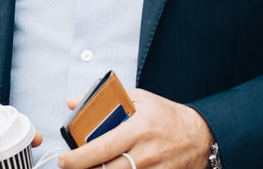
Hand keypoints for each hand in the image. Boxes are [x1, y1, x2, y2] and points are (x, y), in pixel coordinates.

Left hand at [57, 88, 212, 168]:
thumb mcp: (139, 99)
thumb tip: (73, 102)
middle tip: (70, 166)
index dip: (76, 158)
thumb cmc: (166, 117)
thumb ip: (105, 100)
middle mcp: (144, 153)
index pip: (100, 148)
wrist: (200, 136)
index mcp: (137, 128)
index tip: (63, 159)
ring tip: (91, 167)